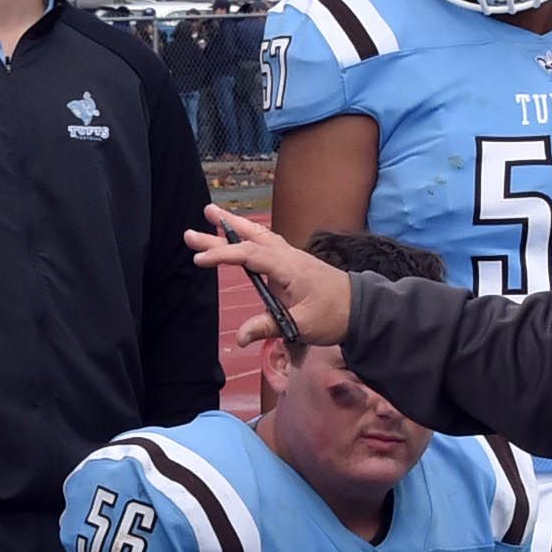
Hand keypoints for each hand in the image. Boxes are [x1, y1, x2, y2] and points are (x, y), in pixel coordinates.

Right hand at [186, 206, 352, 348]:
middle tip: (192, 231)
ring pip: (258, 235)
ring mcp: (290, 256)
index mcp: (289, 267)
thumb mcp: (302, 325)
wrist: (360, 308)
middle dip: (221, 232)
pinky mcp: (292, 262)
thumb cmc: (334, 316)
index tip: (199, 259)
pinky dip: (248, 234)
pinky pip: (265, 242)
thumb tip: (240, 338)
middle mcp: (288, 256)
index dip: (223, 255)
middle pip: (251, 238)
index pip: (250, 255)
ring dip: (235, 226)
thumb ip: (269, 326)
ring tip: (211, 214)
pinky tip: (239, 233)